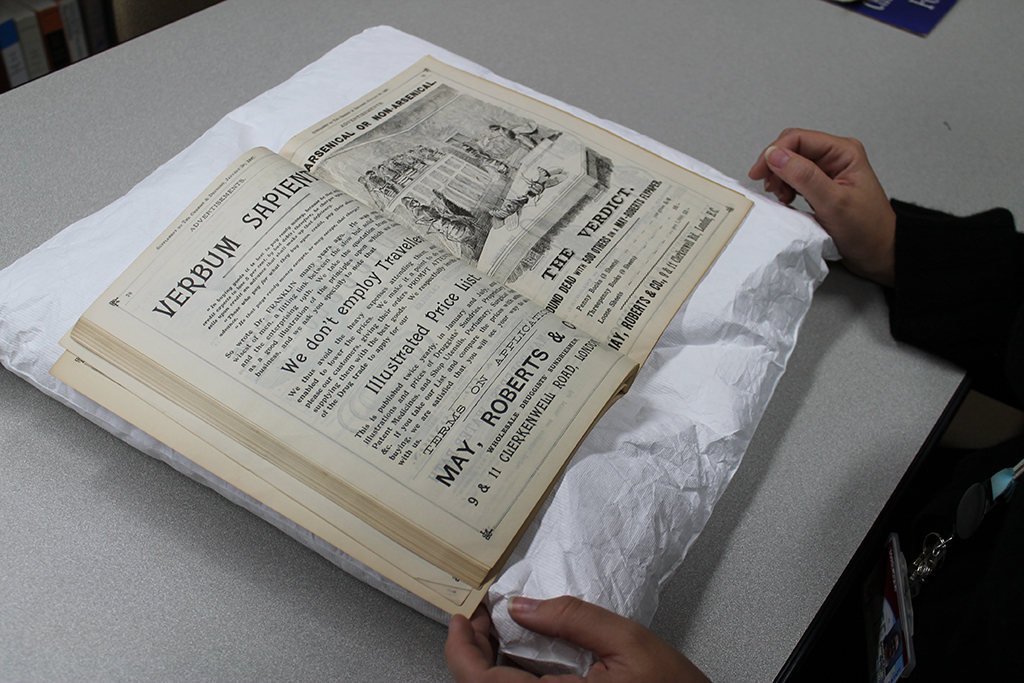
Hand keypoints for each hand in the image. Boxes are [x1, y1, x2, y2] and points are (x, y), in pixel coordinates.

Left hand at [445, 596, 710, 682]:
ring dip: (490, 663)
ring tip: (501, 627)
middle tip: (484, 614)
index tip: (461, 616)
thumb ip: (574, 619)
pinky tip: (523, 653)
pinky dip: (513, 676)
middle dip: (473, 648)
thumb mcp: (630, 643)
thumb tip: (524, 606)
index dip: (459, 649)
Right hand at [748, 128, 895, 285]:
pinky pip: (796, 179)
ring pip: (792, 164)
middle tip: (767, 186)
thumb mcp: (833, 203)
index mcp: (843, 152)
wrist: (879, 253)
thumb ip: (804, 177)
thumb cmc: (867, 230)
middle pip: (793, 148)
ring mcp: (828, 172)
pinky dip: (786, 188)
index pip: (799, 138)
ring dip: (780, 178)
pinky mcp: (822, 186)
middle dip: (775, 165)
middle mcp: (836, 157)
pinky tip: (786, 200)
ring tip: (780, 196)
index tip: (759, 173)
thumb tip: (776, 156)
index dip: (775, 153)